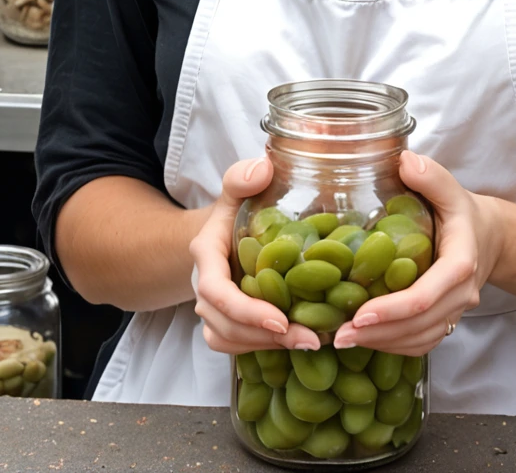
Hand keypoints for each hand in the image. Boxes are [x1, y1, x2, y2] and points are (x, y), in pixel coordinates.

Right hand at [191, 157, 321, 353]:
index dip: (245, 311)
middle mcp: (204, 287)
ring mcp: (213, 308)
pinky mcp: (227, 322)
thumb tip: (262, 168)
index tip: (280, 320)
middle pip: (224, 325)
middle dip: (265, 337)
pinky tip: (297, 342)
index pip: (215, 292)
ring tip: (311, 341)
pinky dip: (263, 348)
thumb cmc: (234, 209)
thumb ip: (242, 177)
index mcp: (206, 255)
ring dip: (267, 346)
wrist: (220, 232)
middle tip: (310, 338)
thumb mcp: (236, 189)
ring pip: (229, 340)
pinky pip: (236, 345)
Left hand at [331, 151, 501, 355]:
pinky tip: (365, 339)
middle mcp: (462, 294)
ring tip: (344, 339)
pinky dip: (393, 345)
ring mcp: (456, 311)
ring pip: (421, 339)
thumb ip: (431, 175)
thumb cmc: (463, 212)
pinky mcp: (446, 320)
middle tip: (339, 335)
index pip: (427, 295)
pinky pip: (422, 342)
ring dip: (382, 343)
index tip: (359, 315)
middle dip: (379, 333)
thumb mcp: (451, 188)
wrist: (489, 237)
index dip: (393, 309)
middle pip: (421, 324)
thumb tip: (405, 161)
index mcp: (461, 262)